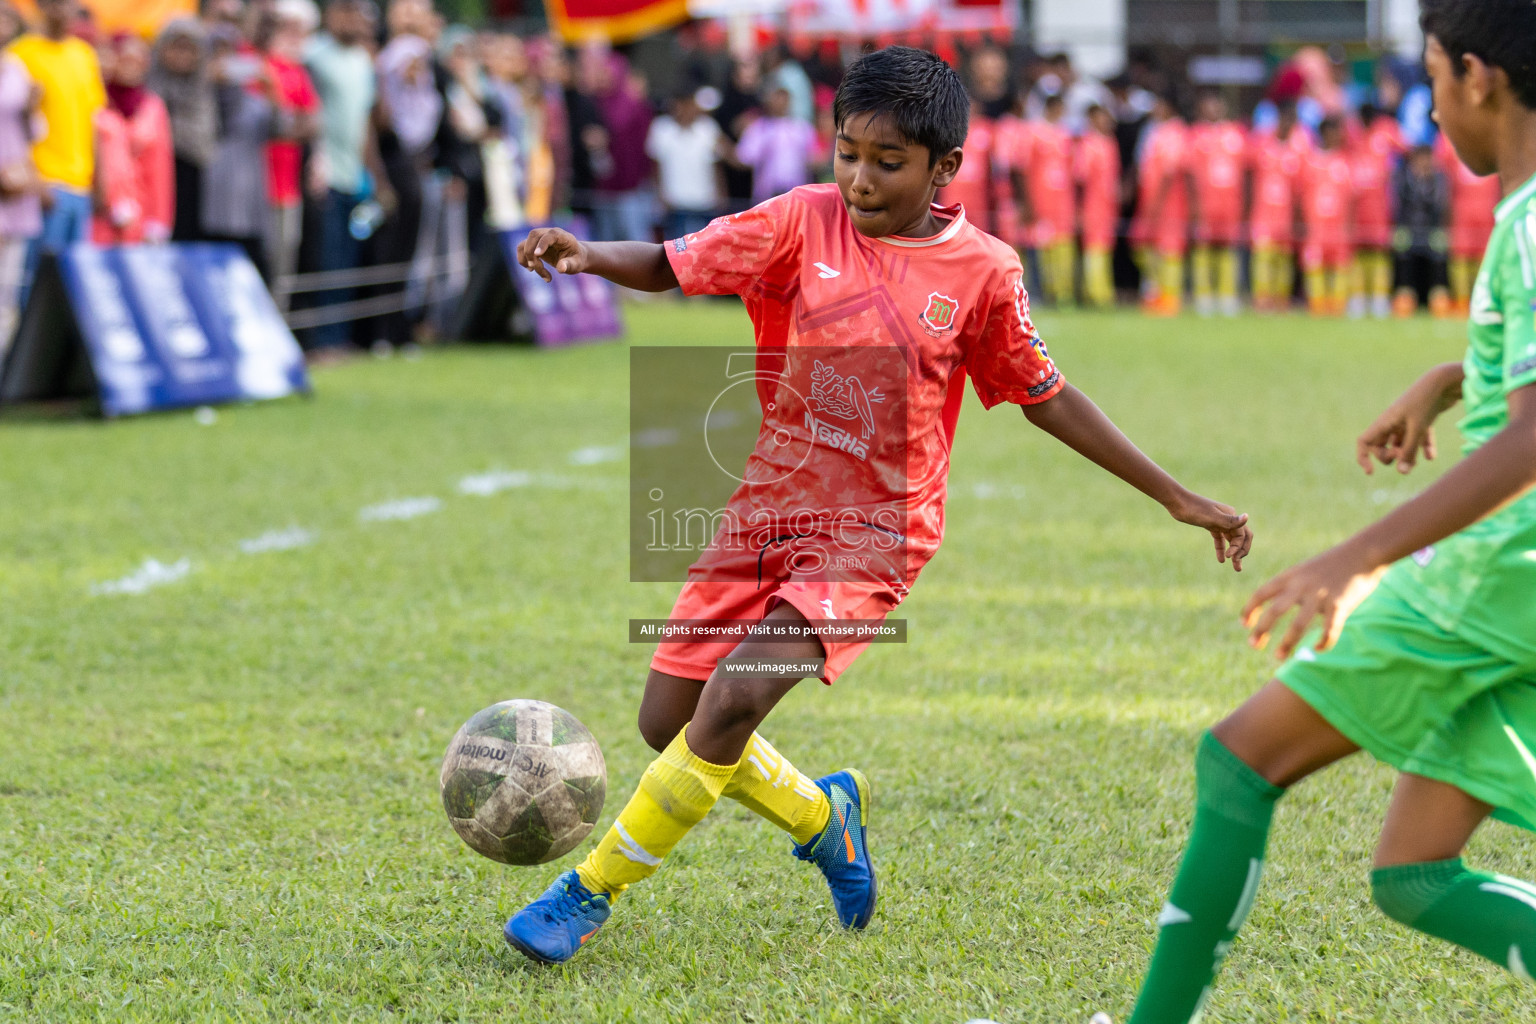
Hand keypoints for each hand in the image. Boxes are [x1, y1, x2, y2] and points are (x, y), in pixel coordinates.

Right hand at [517, 227, 585, 280]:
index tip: (538, 255)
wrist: (573, 257)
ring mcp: (539, 238)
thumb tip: (561, 268)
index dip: (542, 243)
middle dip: (531, 252)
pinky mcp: (533, 245)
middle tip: (534, 268)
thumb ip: (570, 265)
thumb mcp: (577, 264)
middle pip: (533, 236)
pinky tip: (531, 270)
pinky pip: (521, 249)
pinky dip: (523, 260)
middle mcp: (548, 233)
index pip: (550, 235)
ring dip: (526, 259)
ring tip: (538, 272)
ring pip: (525, 244)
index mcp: (561, 235)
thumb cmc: (576, 259)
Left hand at [1167, 491, 1252, 570]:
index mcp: (1231, 515)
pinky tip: (1221, 560)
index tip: (1229, 557)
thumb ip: (1229, 520)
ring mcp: (1219, 521)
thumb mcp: (1211, 517)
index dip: (1238, 547)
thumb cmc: (1194, 508)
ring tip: (1236, 567)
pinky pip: (1219, 538)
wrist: (1177, 502)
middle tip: (1238, 567)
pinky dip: (1221, 548)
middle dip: (1241, 552)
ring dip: (1234, 553)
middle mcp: (1228, 518)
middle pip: (1240, 538)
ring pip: (1231, 539)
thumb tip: (1247, 517)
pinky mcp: (1210, 525)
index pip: (1242, 535)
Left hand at [1242, 546, 1386, 659]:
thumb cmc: (1332, 565)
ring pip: (1299, 624)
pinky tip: (1318, 649)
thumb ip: (1290, 588)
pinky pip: (1329, 629)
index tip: (1244, 625)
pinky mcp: (1341, 604)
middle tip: (1253, 645)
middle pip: (1275, 611)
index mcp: (1290, 576)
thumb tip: (1275, 611)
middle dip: (1261, 629)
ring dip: (1287, 642)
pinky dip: (1324, 642)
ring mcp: (1321, 595)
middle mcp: (1302, 585)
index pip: (1261, 593)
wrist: (1363, 552)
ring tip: (1279, 657)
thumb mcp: (1304, 571)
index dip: (1250, 609)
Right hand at [1356, 363, 1462, 474]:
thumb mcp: (1417, 429)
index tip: (1371, 472)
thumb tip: (1402, 472)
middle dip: (1390, 457)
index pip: (1364, 442)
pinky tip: (1431, 456)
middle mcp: (1392, 422)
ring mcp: (1407, 421)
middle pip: (1382, 446)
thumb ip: (1409, 451)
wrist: (1445, 381)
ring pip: (1400, 444)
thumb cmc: (1426, 402)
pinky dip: (1423, 448)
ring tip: (1417, 462)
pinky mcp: (1422, 419)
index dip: (1364, 457)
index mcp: (1384, 421)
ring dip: (1407, 455)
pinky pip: (1418, 438)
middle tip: (1403, 456)